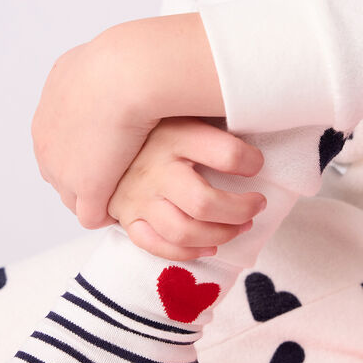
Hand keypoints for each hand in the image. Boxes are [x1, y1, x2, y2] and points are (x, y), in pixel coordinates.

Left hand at [31, 37, 157, 228]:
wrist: (125, 73)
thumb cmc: (127, 60)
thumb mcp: (104, 58)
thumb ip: (103, 72)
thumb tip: (121, 73)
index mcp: (50, 104)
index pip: (58, 141)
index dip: (86, 150)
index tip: (110, 151)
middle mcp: (46, 137)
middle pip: (59, 170)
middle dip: (85, 175)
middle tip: (117, 177)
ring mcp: (62, 167)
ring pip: (73, 196)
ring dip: (97, 197)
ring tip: (126, 194)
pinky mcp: (85, 188)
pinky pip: (91, 215)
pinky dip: (108, 214)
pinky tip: (130, 206)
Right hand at [107, 116, 266, 260]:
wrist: (105, 137)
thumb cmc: (159, 126)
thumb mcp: (186, 110)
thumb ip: (214, 116)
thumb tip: (257, 120)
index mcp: (173, 135)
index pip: (226, 154)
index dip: (251, 162)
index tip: (257, 164)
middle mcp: (153, 168)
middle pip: (204, 203)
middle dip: (241, 210)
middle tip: (257, 205)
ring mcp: (137, 197)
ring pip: (184, 230)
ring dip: (221, 234)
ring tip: (240, 226)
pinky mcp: (127, 217)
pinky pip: (157, 246)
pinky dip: (188, 252)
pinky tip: (210, 246)